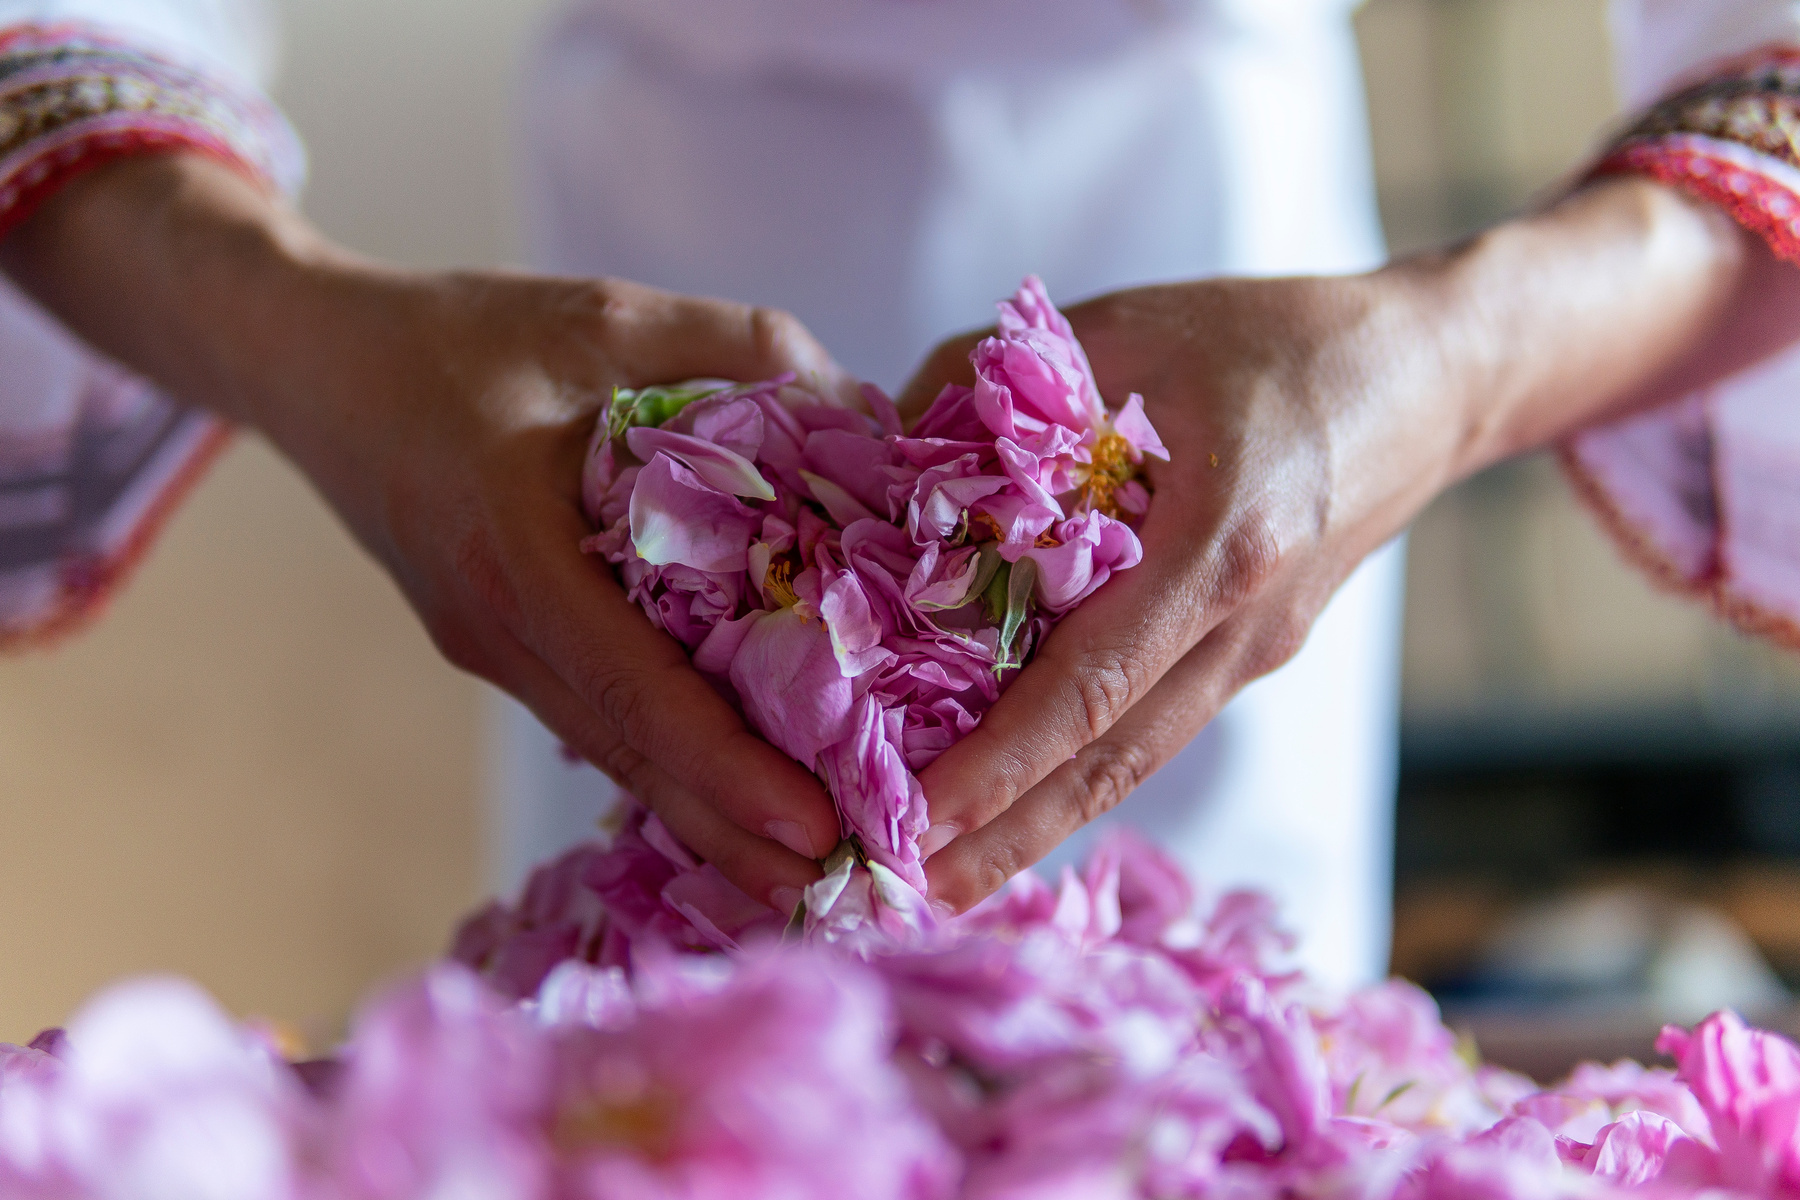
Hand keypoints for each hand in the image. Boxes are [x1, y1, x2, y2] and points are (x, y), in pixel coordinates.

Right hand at [1, 155, 849, 909]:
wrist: (317, 366)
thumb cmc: (457, 336)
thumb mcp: (608, 314)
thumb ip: (740, 348)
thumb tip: (868, 413)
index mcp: (516, 555)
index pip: (634, 688)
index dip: (726, 768)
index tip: (812, 827)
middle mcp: (497, 628)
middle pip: (631, 754)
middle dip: (733, 834)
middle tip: (842, 894)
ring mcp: (491, 649)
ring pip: (613, 750)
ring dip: (703, 816)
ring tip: (802, 871)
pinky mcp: (498, 646)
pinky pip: (594, 717)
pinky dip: (666, 763)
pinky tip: (730, 793)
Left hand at [901, 178, 1780, 910]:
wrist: (1432, 375)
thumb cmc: (1280, 335)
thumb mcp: (1126, 324)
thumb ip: (990, 380)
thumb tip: (878, 457)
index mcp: (1222, 542)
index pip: (1094, 682)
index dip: (1004, 760)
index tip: (922, 816)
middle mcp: (1245, 623)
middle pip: (1116, 759)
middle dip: (1013, 833)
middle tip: (912, 891)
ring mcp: (1258, 649)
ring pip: (1139, 758)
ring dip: (1046, 822)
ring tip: (957, 877)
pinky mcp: (1256, 651)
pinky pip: (1160, 723)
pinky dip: (1088, 771)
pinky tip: (1028, 798)